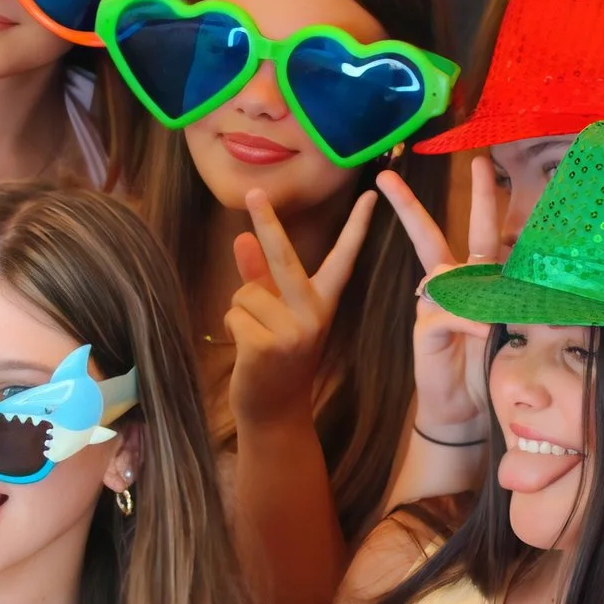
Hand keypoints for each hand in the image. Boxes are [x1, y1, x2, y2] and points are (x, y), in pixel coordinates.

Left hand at [226, 190, 377, 427]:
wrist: (275, 412)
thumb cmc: (275, 358)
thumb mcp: (274, 314)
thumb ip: (259, 276)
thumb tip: (241, 238)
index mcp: (322, 303)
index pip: (343, 258)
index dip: (357, 227)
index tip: (371, 196)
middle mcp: (314, 313)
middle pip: (284, 256)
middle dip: (266, 222)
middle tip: (253, 191)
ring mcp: (294, 330)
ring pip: (245, 293)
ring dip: (240, 312)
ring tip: (255, 337)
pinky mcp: (268, 345)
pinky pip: (235, 314)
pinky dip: (233, 328)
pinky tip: (248, 352)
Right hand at [376, 158, 501, 442]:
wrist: (467, 411)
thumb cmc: (491, 369)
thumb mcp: (515, 332)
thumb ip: (521, 305)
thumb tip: (546, 286)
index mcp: (476, 280)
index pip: (481, 231)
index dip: (482, 197)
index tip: (480, 162)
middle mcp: (452, 285)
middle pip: (441, 232)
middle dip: (434, 201)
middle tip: (440, 165)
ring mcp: (434, 305)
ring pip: (448, 275)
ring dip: (477, 293)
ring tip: (497, 319)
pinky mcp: (426, 328)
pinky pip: (447, 313)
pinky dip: (470, 322)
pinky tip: (486, 332)